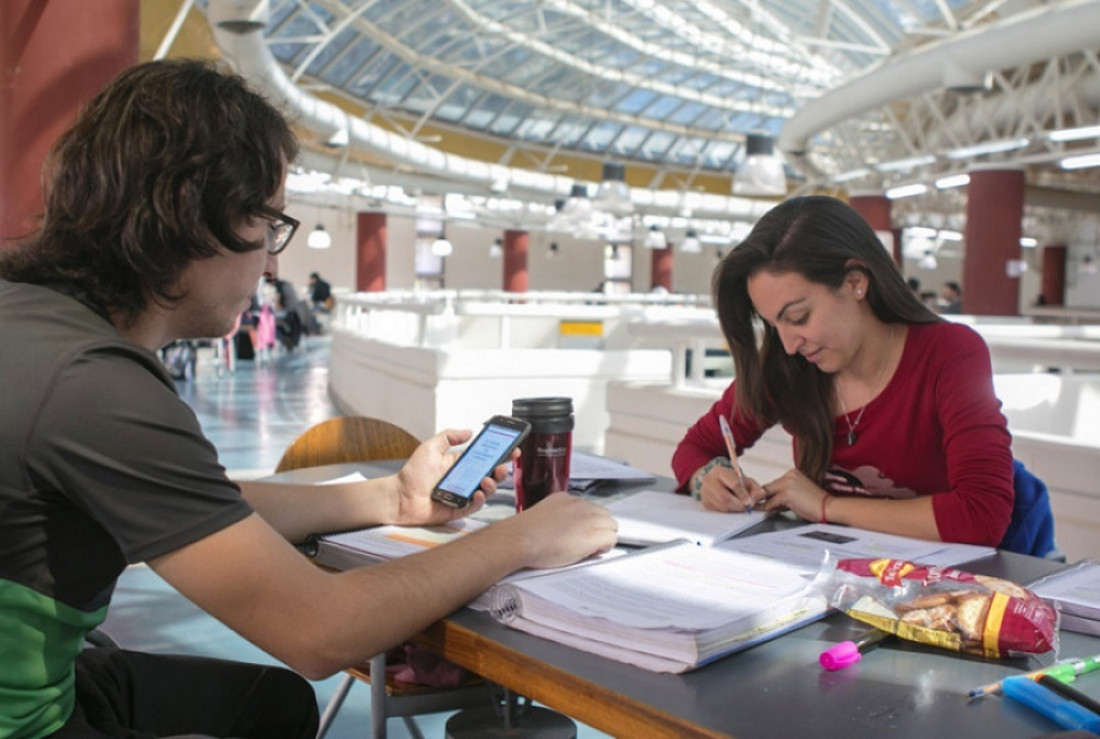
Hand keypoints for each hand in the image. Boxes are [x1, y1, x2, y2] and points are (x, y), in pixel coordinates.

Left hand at [392, 429, 504, 524]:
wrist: (400, 496)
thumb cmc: (412, 473)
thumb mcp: (430, 447)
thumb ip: (449, 436)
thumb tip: (468, 431)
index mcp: (460, 465)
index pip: (485, 458)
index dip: (500, 454)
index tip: (512, 449)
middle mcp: (464, 480)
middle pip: (490, 474)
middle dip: (501, 469)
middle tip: (505, 465)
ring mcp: (463, 495)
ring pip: (486, 491)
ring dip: (492, 484)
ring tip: (488, 479)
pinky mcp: (459, 509)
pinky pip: (474, 506)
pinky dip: (479, 499)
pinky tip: (478, 492)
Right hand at [501, 493, 618, 569]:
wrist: (520, 539)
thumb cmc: (523, 534)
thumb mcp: (543, 516)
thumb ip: (559, 517)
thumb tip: (568, 529)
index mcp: (566, 499)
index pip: (589, 508)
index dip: (588, 523)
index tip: (581, 533)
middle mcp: (579, 505)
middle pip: (604, 515)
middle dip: (599, 528)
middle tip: (588, 543)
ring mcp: (587, 518)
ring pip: (611, 526)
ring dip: (604, 536)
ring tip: (590, 549)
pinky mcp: (592, 534)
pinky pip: (611, 538)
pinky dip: (606, 546)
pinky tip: (594, 552)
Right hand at [694, 463, 764, 512]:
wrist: (716, 482)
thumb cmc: (732, 480)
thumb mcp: (745, 480)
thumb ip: (755, 488)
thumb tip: (760, 496)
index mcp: (719, 471)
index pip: (733, 483)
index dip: (743, 494)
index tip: (750, 501)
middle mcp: (708, 481)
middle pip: (725, 497)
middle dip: (739, 505)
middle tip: (747, 508)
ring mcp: (705, 493)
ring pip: (722, 506)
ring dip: (734, 509)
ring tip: (741, 507)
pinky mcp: (705, 503)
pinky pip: (718, 511)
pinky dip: (728, 511)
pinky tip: (732, 507)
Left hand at [760, 468, 828, 521]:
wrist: (828, 507)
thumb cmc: (816, 504)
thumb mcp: (798, 495)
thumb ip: (784, 495)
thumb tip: (770, 501)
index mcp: (793, 473)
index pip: (774, 483)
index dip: (767, 493)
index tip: (760, 500)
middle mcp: (789, 475)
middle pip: (769, 487)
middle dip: (761, 497)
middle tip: (754, 504)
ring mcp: (787, 483)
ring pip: (768, 493)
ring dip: (761, 502)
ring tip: (755, 508)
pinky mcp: (786, 493)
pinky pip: (771, 502)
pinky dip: (766, 507)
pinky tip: (763, 511)